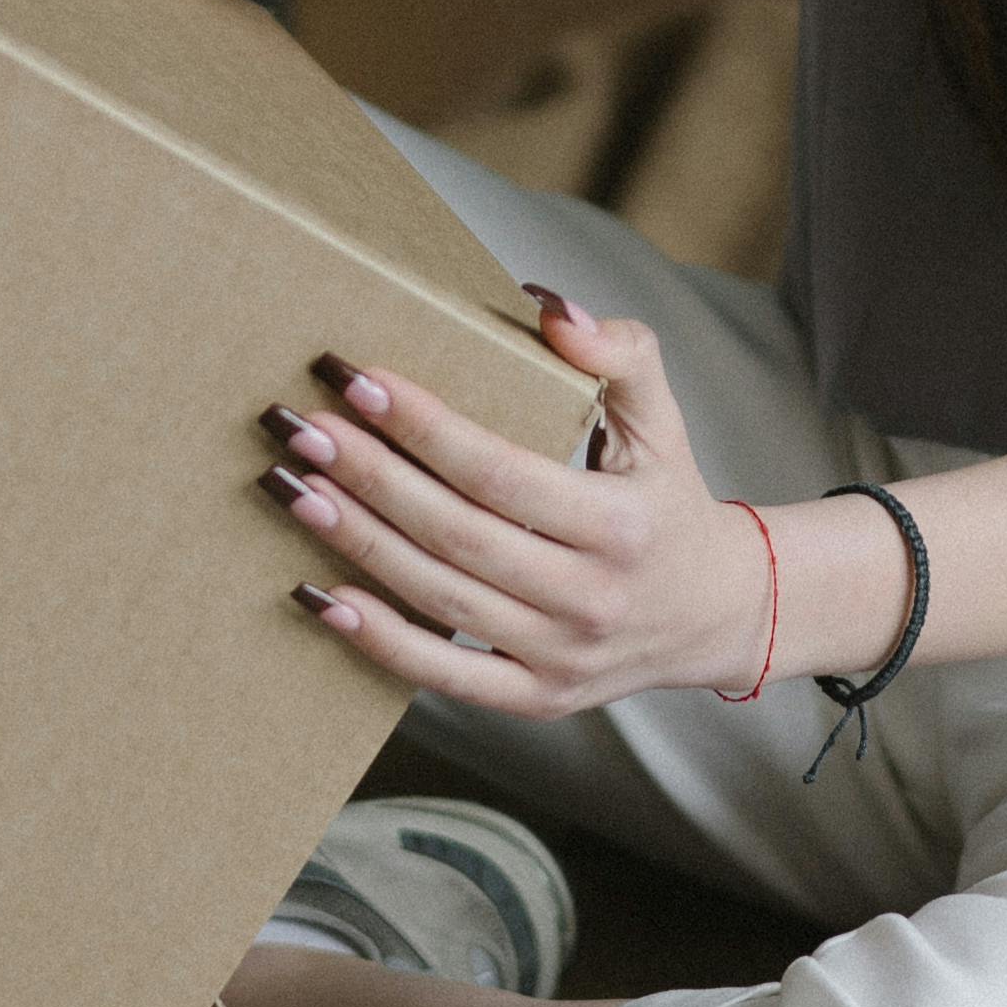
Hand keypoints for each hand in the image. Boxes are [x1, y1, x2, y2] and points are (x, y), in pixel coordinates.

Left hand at [257, 290, 778, 715]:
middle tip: (301, 426)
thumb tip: (547, 308)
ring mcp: (561, 658)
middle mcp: (592, 599)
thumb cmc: (667, 500)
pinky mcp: (536, 698)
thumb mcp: (662, 420)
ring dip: (355, 544)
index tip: (359, 380)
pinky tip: (318, 595)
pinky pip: (444, 675)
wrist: (713, 613)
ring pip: (439, 598)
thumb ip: (619, 353)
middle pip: (456, 534)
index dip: (426, 427)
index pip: (501, 472)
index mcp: (622, 525)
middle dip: (370, 476)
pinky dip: (378, 641)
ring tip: (292, 488)